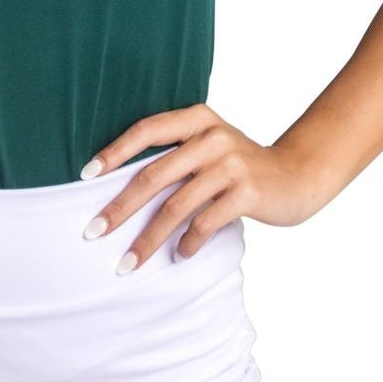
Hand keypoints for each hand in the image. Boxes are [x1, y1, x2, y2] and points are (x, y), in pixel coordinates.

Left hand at [79, 103, 319, 269]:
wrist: (297, 175)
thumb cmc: (240, 166)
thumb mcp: (210, 145)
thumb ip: (175, 153)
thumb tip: (117, 185)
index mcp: (198, 119)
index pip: (146, 130)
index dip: (113, 152)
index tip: (85, 176)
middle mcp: (213, 137)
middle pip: (153, 176)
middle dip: (120, 208)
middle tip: (94, 231)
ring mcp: (232, 164)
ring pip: (175, 207)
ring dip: (148, 240)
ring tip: (128, 262)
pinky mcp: (247, 192)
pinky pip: (204, 223)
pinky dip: (187, 243)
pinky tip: (179, 255)